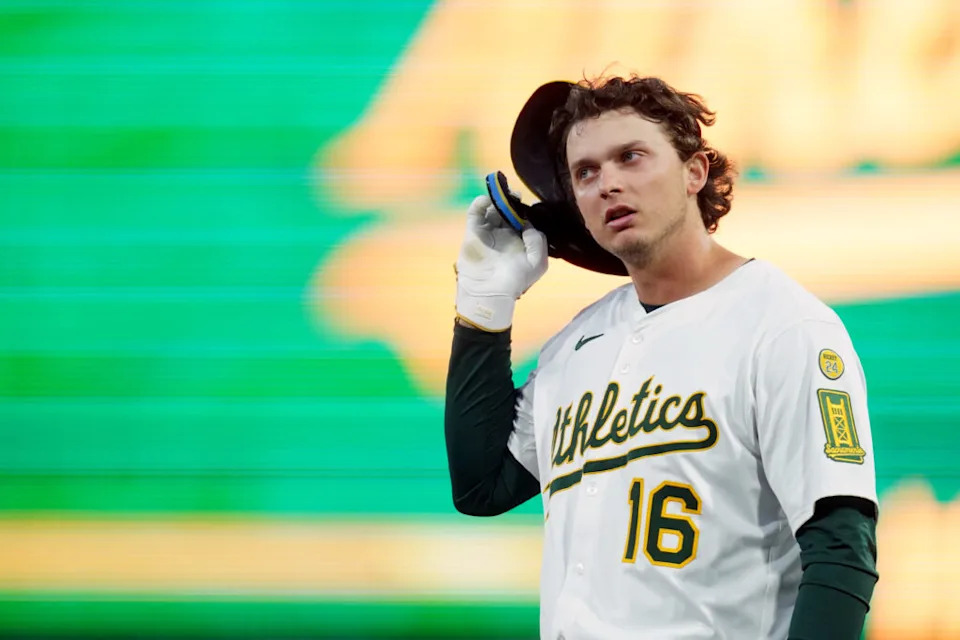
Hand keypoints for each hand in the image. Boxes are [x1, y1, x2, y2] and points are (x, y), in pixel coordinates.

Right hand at [455, 194, 547, 330]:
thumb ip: (537, 241)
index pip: (521, 220)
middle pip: (506, 211)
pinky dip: (479, 204)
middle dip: (510, 201)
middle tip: (513, 194)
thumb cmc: (515, 280)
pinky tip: (488, 200)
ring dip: (496, 200)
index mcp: (519, 241)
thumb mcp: (537, 263)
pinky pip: (475, 214)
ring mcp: (487, 232)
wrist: (490, 292)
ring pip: (491, 210)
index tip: (525, 203)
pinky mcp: (473, 232)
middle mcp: (503, 235)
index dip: (523, 210)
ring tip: (501, 195)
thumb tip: (527, 224)